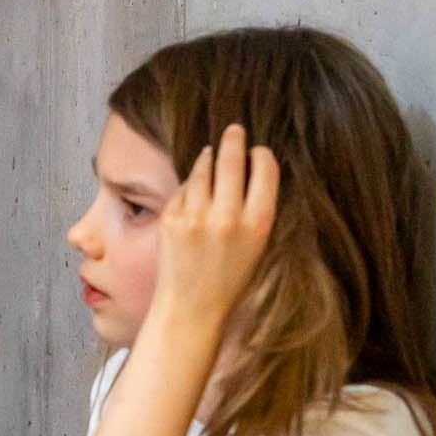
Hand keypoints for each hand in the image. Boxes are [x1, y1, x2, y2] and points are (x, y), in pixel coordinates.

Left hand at [152, 123, 278, 331]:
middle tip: (234, 129)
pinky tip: (194, 184)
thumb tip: (252, 166)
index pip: (265, 169)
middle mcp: (227, 217)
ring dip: (208, 157)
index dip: (261, 154)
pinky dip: (189, 184)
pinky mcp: (170, 218)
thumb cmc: (229, 278)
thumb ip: (256, 208)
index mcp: (258, 223)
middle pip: (233, 160)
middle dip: (234, 140)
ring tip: (212, 151)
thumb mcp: (257, 245)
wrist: (192, 307)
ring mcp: (195, 216)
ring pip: (203, 169)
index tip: (257, 150)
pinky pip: (182, 188)